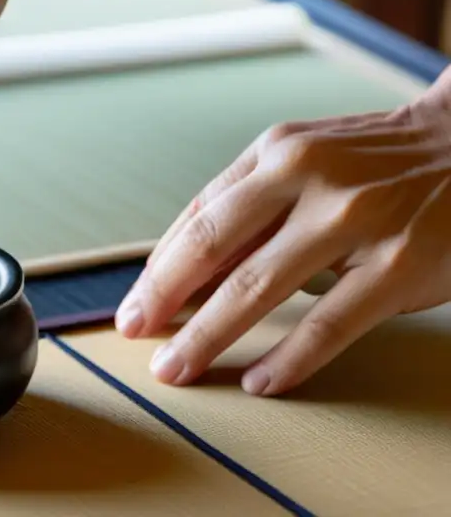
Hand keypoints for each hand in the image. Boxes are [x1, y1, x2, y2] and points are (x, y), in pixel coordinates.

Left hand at [116, 87, 450, 395]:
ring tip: (177, 367)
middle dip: (164, 299)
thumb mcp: (306, 160)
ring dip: (207, 335)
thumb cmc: (374, 161)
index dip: (160, 267)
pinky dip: (288, 359)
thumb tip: (190, 272)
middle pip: (213, 249)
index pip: (200, 217)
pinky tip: (258, 381)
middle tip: (135, 335)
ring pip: (258, 289)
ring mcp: (355, 221)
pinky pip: (328, 324)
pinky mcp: (400, 264)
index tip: (134, 305)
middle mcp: (309, 180)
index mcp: (278, 153)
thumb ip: (250, 206)